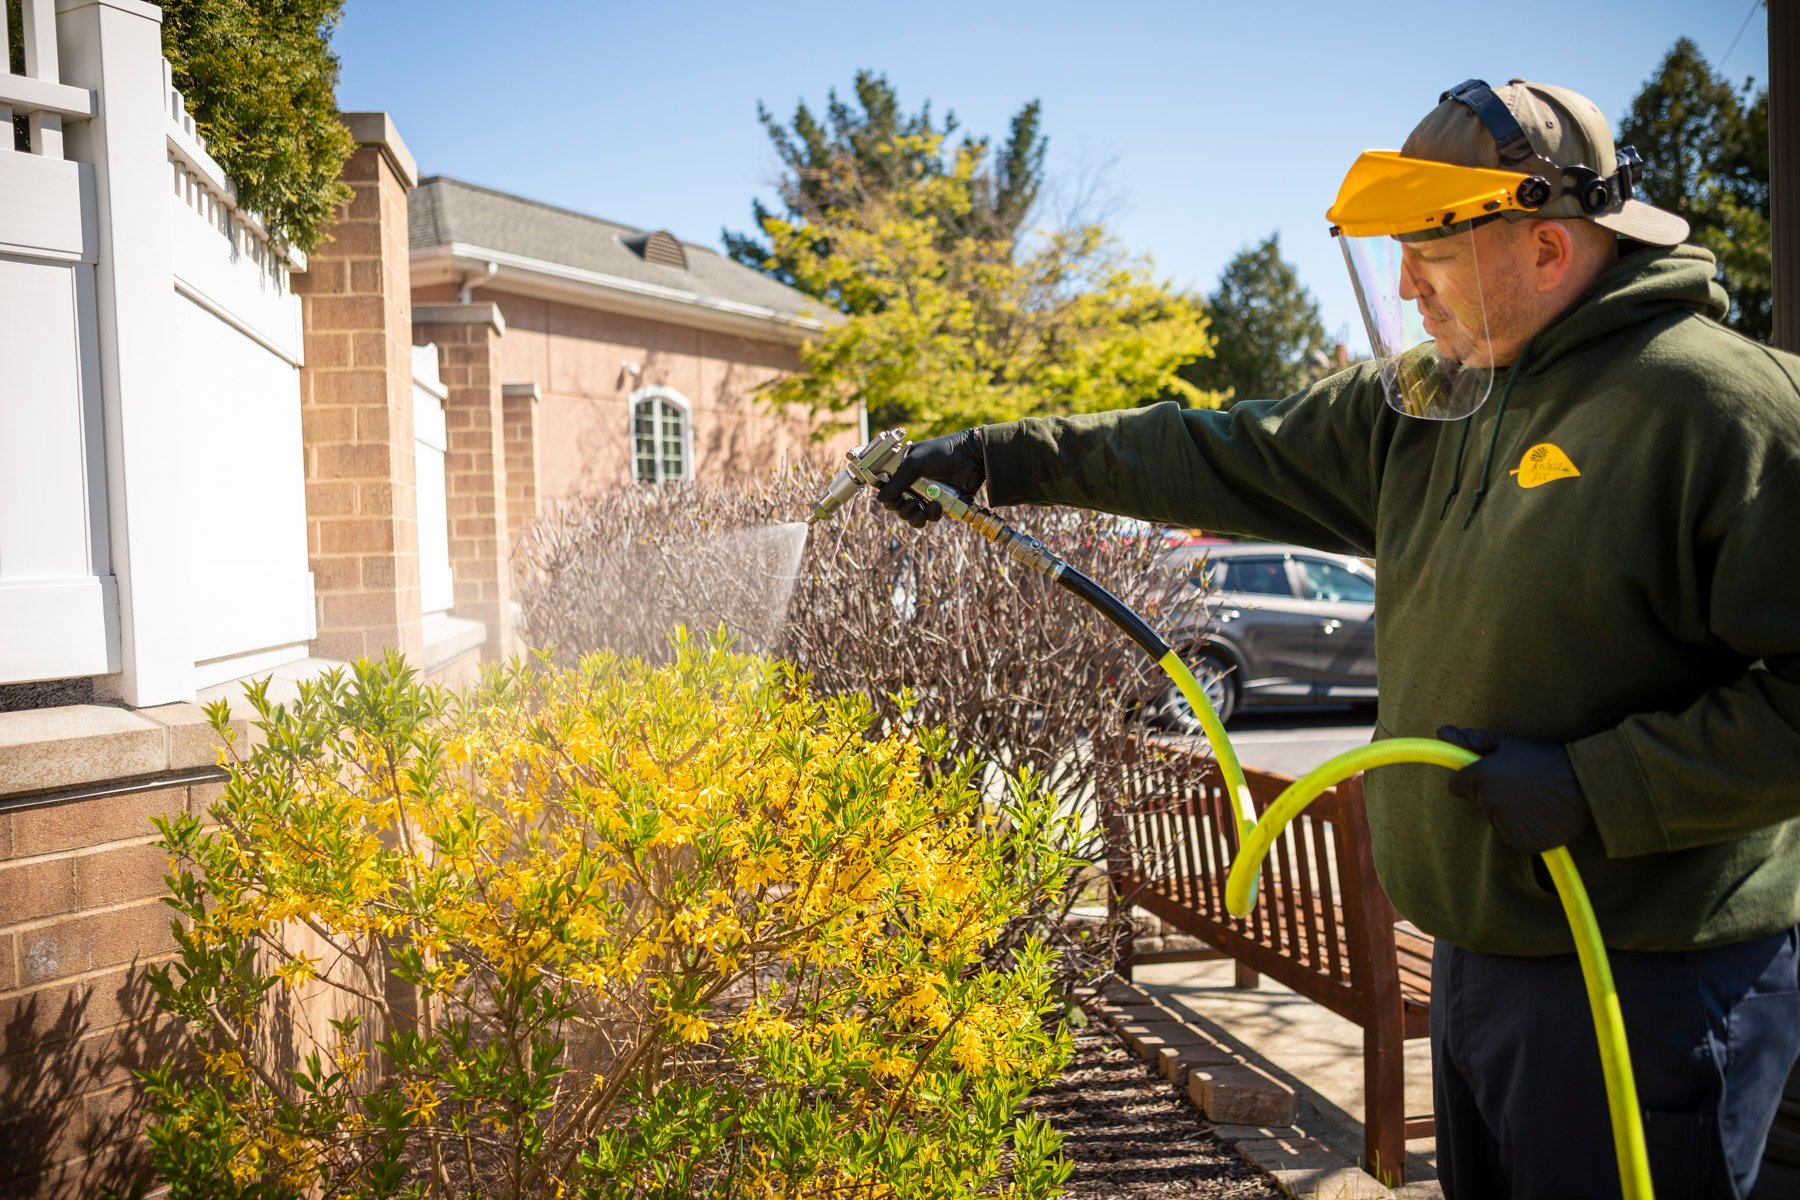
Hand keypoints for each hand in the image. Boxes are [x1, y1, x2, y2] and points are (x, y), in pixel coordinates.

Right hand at [877, 428, 987, 528]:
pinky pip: (930, 517)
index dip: (887, 497)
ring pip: (913, 515)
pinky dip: (931, 515)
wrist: (971, 457)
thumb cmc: (941, 453)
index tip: (891, 498)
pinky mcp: (942, 504)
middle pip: (898, 506)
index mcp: (903, 471)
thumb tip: (880, 499)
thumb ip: (897, 482)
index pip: (888, 489)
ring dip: (913, 516)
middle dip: (902, 509)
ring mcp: (927, 495)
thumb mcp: (915, 463)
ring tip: (920, 508)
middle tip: (910, 503)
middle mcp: (914, 484)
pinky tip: (937, 506)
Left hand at [1437, 725, 1590, 855]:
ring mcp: (1504, 824)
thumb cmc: (1546, 759)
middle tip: (1524, 784)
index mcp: (1481, 777)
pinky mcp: (1521, 842)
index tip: (1494, 776)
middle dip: (1494, 795)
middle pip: (1479, 802)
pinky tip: (1541, 815)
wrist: (1586, 783)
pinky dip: (1524, 829)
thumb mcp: (1509, 744)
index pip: (1457, 785)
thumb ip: (1472, 741)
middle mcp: (1488, 802)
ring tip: (1535, 799)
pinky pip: (1513, 837)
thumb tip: (1441, 731)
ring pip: (1496, 821)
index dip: (1474, 780)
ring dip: (1509, 814)